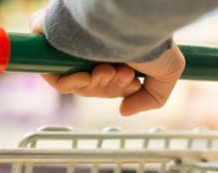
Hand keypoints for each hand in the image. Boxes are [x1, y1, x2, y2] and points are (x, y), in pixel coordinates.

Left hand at [30, 10, 184, 115]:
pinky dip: (70, 83)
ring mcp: (70, 43)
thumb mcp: (168, 72)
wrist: (131, 17)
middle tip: (123, 75)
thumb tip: (124, 110)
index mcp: (114, 48)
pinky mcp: (50, 37)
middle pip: (90, 85)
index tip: (132, 83)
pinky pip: (52, 73)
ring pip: (73, 82)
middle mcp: (92, 44)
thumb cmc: (151, 38)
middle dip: (108, 88)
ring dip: (94, 86)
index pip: (106, 81)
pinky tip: (88, 76)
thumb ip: (152, 97)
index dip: (117, 89)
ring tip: (110, 70)